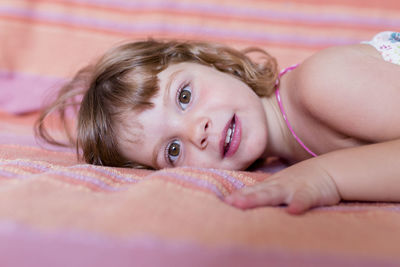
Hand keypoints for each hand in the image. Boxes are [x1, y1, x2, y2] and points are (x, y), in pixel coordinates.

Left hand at [224, 159, 340, 213]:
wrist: (328, 170)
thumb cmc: (302, 180)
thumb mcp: (282, 185)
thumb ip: (267, 192)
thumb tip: (248, 201)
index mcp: (272, 185)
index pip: (252, 190)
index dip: (238, 195)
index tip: (224, 201)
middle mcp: (278, 185)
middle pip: (258, 192)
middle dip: (242, 198)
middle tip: (228, 203)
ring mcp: (293, 188)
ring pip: (273, 194)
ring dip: (258, 199)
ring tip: (243, 204)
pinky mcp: (309, 193)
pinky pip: (302, 199)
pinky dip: (297, 204)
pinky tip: (292, 212)